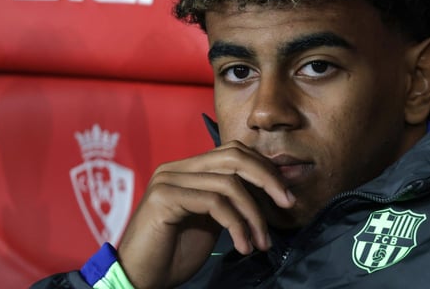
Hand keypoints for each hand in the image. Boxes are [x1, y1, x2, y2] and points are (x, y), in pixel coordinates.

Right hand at [116, 140, 295, 288]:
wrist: (141, 278)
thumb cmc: (176, 253)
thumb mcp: (212, 221)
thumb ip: (232, 201)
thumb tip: (271, 190)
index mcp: (188, 168)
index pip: (234, 152)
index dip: (264, 168)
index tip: (285, 194)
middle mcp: (177, 167)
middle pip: (234, 156)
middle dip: (267, 178)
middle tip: (287, 203)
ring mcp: (169, 179)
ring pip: (228, 183)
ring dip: (253, 214)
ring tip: (261, 242)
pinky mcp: (164, 197)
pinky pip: (214, 203)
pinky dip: (236, 224)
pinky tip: (243, 245)